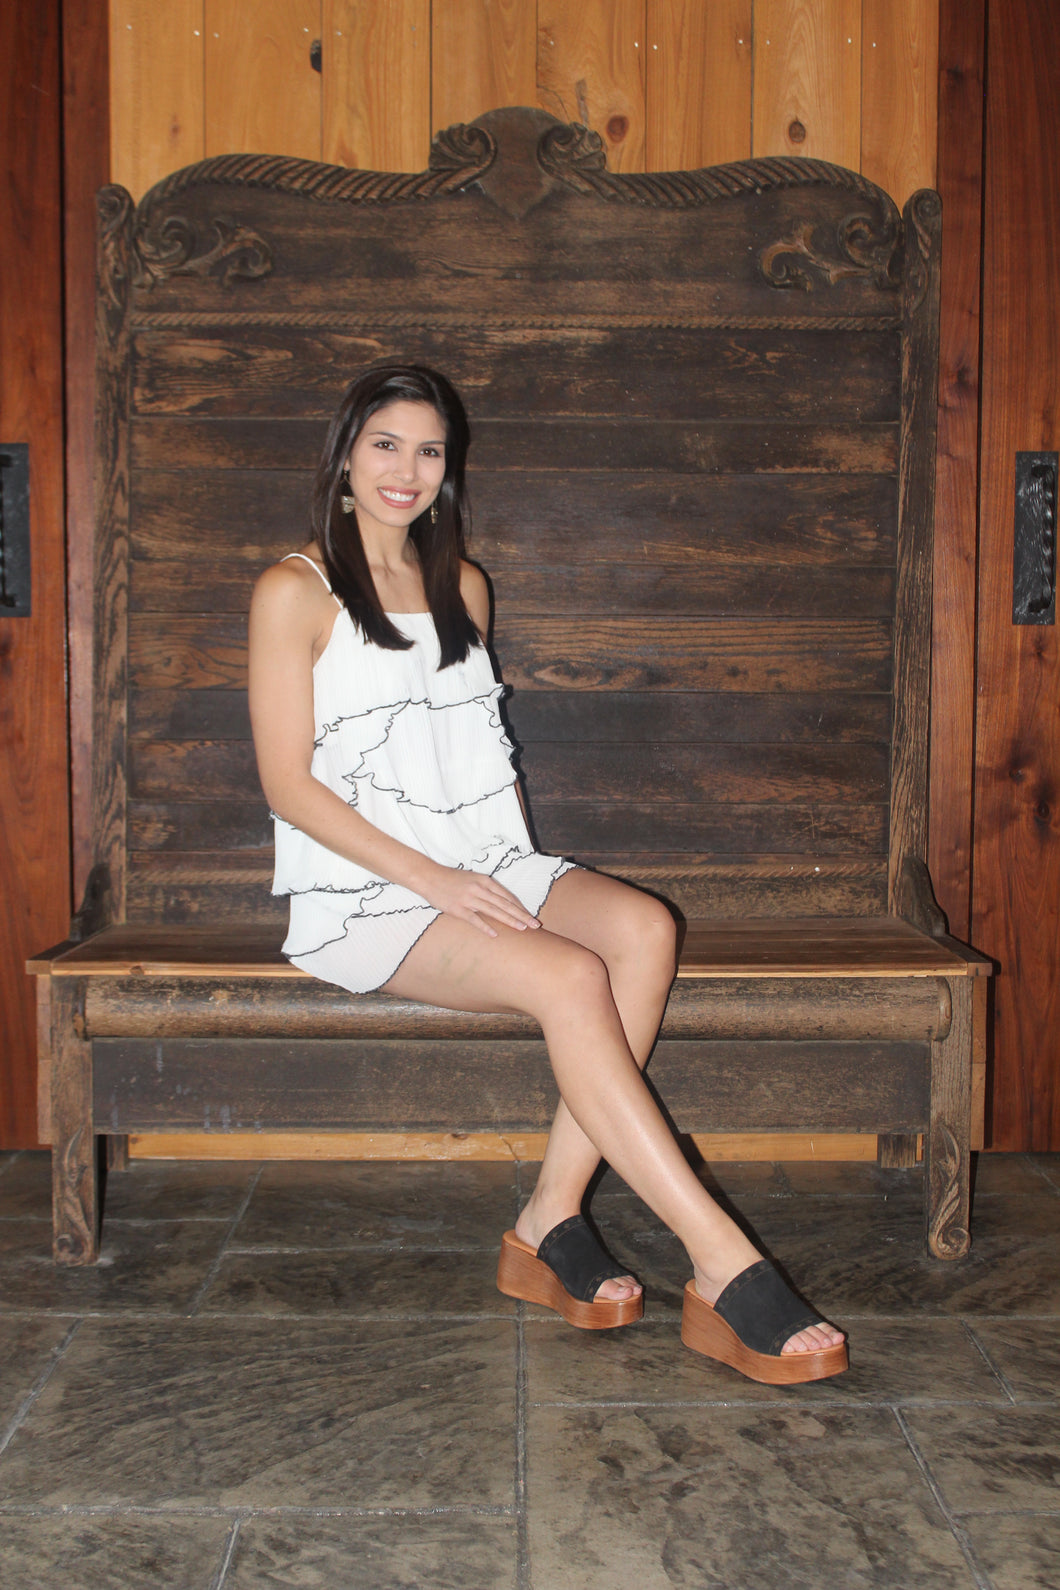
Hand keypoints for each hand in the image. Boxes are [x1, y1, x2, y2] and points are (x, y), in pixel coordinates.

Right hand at [421, 864, 540, 937]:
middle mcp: (480, 889)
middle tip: (535, 925)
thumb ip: (487, 888)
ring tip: (522, 928)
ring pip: (494, 911)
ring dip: (509, 920)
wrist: (429, 877)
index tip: (531, 916)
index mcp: (485, 880)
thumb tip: (502, 901)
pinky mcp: (458, 908)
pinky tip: (495, 934)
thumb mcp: (473, 879)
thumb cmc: (452, 879)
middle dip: (522, 915)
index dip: (521, 907)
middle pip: (505, 904)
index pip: (508, 896)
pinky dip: (485, 926)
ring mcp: (469, 899)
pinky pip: (474, 919)